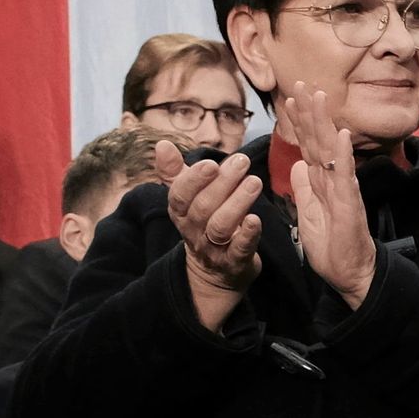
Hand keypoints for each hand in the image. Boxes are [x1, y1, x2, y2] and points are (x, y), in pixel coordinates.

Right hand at [165, 148, 264, 324]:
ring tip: (254, 182)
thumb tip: (162, 144)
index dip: (194, 180)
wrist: (214, 273)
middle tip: (242, 162)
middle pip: (203, 208)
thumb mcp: (187, 199)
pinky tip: (256, 219)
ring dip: (237, 203)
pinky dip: (248, 234)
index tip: (211, 163)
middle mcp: (193, 232)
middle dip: (223, 183)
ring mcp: (213, 249)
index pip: (179, 196)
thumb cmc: (203, 224)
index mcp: (180, 213)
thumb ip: (175, 172)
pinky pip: (239, 250)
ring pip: (220, 227)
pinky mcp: (235, 263)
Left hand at [279, 82, 375, 307]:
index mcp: (321, 183)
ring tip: (320, 97)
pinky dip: (343, 155)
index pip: (308, 146)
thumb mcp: (309, 214)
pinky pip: (346, 176)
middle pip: (318, 140)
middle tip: (302, 84)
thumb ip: (304, 188)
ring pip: (331, 151)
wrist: (351, 274)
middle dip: (310, 112)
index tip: (291, 98)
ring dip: (325, 123)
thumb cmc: (332, 247)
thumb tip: (297, 163)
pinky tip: (342, 134)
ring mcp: (343, 190)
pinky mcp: (350, 205)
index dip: (300, 122)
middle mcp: (333, 180)